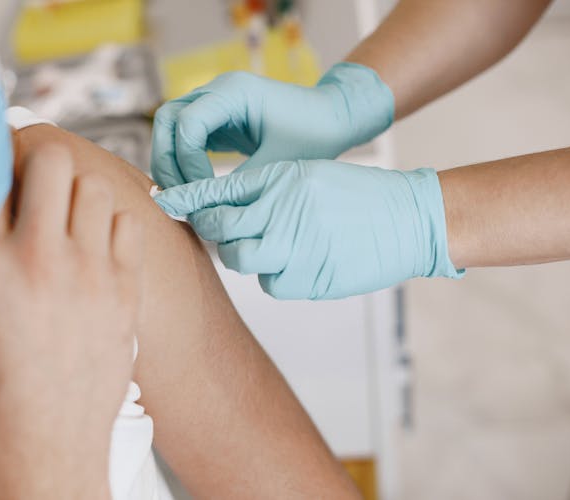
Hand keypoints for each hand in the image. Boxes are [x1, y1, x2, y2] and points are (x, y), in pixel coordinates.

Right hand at [0, 145, 142, 499]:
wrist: (47, 437)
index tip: (1, 167)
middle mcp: (40, 258)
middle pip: (52, 158)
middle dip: (42, 159)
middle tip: (38, 180)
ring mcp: (90, 272)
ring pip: (95, 185)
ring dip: (79, 191)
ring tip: (69, 217)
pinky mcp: (126, 288)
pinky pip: (129, 223)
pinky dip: (113, 224)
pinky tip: (99, 244)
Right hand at [151, 62, 393, 188]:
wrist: (332, 119)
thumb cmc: (314, 135)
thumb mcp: (277, 163)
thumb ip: (240, 184)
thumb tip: (207, 211)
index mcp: (234, 92)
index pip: (187, 123)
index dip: (187, 160)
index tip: (206, 191)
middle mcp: (218, 91)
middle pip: (167, 120)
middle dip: (168, 160)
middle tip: (183, 196)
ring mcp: (215, 103)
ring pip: (170, 128)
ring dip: (171, 162)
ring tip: (188, 196)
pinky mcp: (218, 119)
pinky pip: (186, 137)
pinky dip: (183, 161)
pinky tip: (196, 189)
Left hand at [155, 160, 461, 299]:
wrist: (406, 220)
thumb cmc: (357, 195)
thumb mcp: (308, 175)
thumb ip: (266, 190)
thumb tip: (224, 208)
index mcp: (280, 182)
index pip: (218, 192)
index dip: (185, 198)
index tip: (163, 200)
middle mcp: (281, 214)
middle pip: (219, 229)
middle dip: (210, 229)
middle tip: (215, 227)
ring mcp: (293, 249)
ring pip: (239, 259)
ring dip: (242, 253)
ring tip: (264, 243)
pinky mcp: (307, 280)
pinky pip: (270, 283)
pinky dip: (274, 274)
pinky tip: (297, 260)